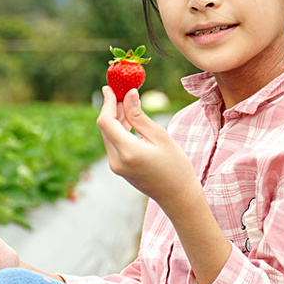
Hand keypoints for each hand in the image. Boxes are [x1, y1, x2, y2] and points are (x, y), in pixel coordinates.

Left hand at [96, 86, 198, 207]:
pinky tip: (129, 120)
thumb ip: (139, 116)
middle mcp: (116, 160)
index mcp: (127, 152)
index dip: (106, 102)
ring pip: (108, 135)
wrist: (178, 196)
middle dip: (111, 107)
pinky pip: (114, 144)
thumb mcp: (159, 136)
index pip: (106, 121)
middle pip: (105, 127)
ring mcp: (116, 166)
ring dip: (115, 118)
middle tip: (121, 90)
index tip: (110, 87)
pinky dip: (119, 130)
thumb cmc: (175, 166)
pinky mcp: (119, 168)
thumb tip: (128, 94)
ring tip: (128, 102)